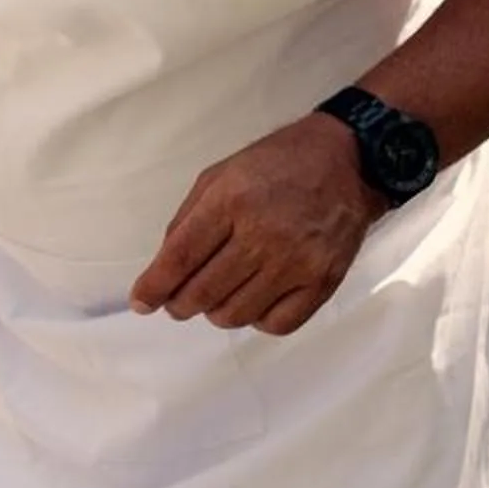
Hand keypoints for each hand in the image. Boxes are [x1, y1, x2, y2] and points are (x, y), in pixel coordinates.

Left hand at [129, 114, 384, 335]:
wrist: (347, 162)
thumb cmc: (275, 166)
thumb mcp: (218, 176)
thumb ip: (186, 221)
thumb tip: (163, 271)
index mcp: (230, 201)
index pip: (180, 258)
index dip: (154, 287)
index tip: (140, 302)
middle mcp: (264, 234)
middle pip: (204, 292)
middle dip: (179, 304)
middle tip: (177, 302)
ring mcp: (297, 261)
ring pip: (236, 314)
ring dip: (215, 313)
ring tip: (216, 297)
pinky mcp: (324, 280)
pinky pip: (278, 324)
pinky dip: (256, 320)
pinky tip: (252, 302)